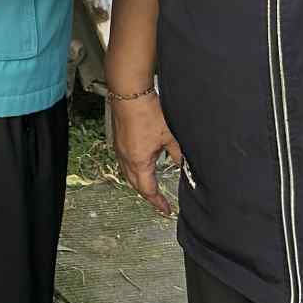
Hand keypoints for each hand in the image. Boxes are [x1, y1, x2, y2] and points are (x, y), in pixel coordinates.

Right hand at [110, 92, 182, 217]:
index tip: (166, 210)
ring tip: (151, 187)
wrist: (129, 92)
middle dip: (148, 195)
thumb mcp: (169, 136)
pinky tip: (141, 166)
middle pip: (136, 185)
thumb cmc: (146, 111)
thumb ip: (177, 154)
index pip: (148, 190)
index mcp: (138, 161)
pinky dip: (133, 170)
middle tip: (159, 202)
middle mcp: (126, 158)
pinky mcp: (117, 140)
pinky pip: (124, 163)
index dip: (158, 203)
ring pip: (128, 174)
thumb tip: (184, 166)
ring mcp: (119, 149)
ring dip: (139, 183)